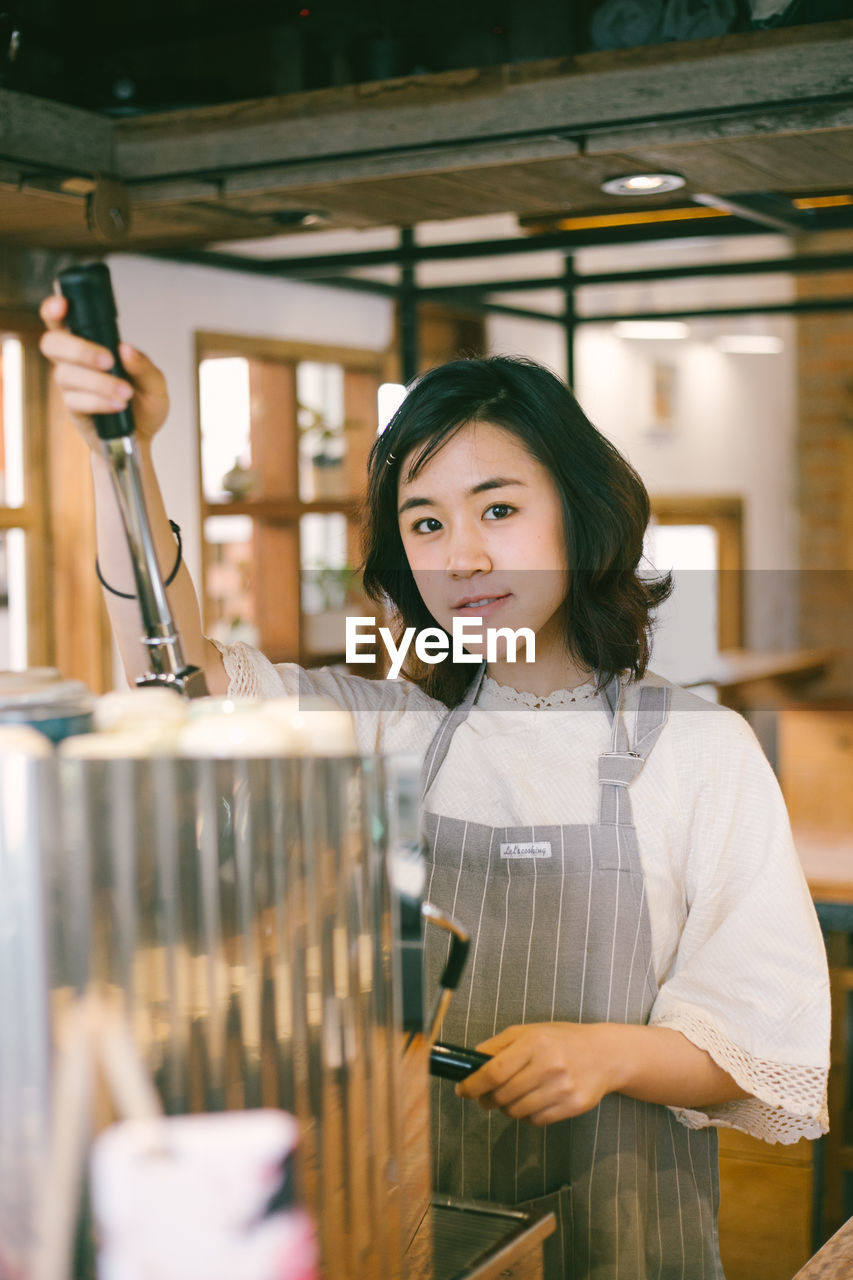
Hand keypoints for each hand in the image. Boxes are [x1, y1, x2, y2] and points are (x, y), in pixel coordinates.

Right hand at [39, 294, 168, 450]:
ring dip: (97, 382)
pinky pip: (75, 400)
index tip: (63, 305)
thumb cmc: (144, 406)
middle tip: (109, 361)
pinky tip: (118, 406)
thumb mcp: (156, 384)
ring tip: (126, 392)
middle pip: (51, 343)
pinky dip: (98, 401)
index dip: (54, 309)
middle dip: (78, 349)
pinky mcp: (72, 408)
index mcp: (92, 343)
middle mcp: (74, 361)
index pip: (62, 320)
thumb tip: (126, 349)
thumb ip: (144, 366)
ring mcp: (70, 385)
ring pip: (65, 374)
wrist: (140, 439)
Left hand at [456, 1022, 617, 1125]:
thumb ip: (499, 1045)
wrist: (604, 1054)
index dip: (473, 1085)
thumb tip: (471, 1063)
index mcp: (535, 1043)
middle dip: (486, 1099)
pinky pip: (536, 1120)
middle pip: (503, 1095)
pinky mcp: (573, 1106)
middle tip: (484, 1096)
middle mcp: (549, 1066)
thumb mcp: (529, 1031)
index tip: (463, 1090)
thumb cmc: (561, 1040)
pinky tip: (531, 1101)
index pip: (494, 1071)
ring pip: (517, 1111)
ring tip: (509, 1097)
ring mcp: (562, 1088)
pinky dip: (526, 1115)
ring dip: (505, 1108)